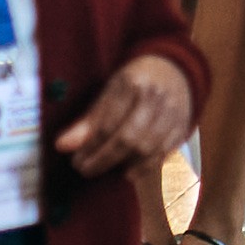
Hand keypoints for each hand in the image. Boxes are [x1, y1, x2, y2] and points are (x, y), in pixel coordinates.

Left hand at [59, 51, 203, 177]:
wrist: (174, 70)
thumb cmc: (134, 82)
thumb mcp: (109, 91)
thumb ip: (89, 120)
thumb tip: (62, 146)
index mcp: (133, 83)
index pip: (108, 121)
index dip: (90, 145)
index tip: (75, 159)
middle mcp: (156, 97)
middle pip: (129, 137)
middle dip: (104, 158)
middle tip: (85, 169)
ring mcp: (172, 113)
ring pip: (147, 148)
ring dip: (123, 165)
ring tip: (104, 170)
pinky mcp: (181, 127)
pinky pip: (163, 154)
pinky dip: (145, 167)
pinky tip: (129, 173)